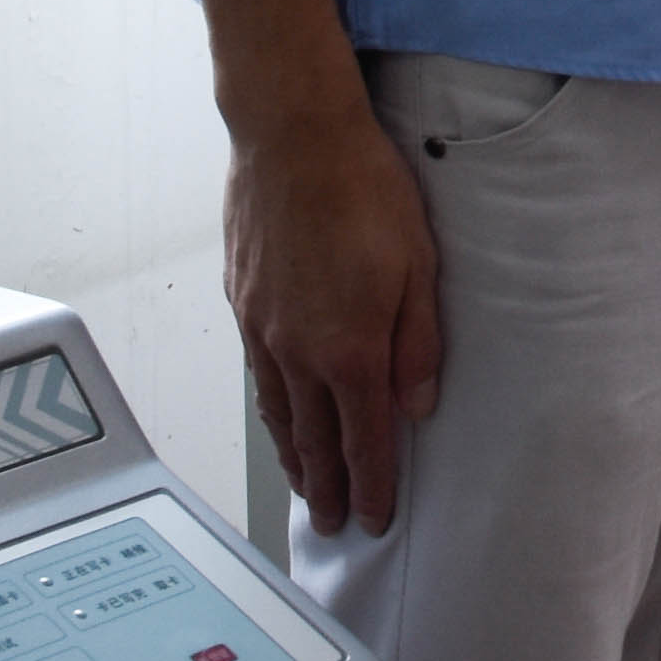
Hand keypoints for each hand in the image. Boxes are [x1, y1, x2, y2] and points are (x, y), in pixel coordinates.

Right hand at [228, 94, 444, 534]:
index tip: (376, 519)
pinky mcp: (242, 303)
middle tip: (336, 523)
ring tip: (306, 486)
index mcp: (348, 349)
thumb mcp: (419, 264)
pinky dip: (271, 411)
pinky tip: (278, 416)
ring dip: (295, 458)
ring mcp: (262, 330)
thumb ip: (419, 342)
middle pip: (314, 440)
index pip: (363, 441)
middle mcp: (298, 351)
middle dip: (328, 488)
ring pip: (279, 415)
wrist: (292, 136)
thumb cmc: (362, 188)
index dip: (372, 486)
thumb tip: (417, 404)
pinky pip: (258, 376)